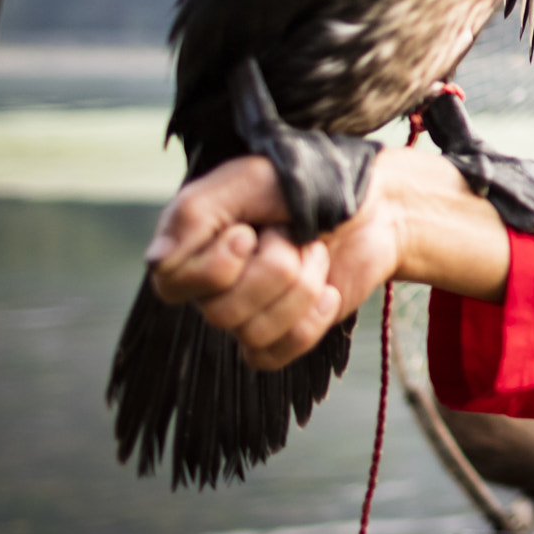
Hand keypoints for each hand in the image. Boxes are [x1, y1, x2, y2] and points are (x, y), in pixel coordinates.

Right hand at [145, 145, 508, 369]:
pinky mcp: (280, 334)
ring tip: (314, 252)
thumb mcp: (248, 178)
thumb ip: (195, 214)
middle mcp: (211, 282)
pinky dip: (310, 321)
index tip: (248, 229)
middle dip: (276, 267)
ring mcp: (246, 311)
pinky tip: (328, 291)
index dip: (217, 263)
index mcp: (193, 241)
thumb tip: (156, 263)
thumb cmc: (307, 181)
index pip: (171, 283)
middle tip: (293, 233)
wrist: (377, 203)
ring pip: (252, 332)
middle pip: (220, 312)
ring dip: (301, 285)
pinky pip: (274, 355)